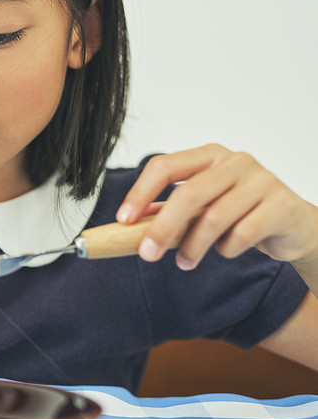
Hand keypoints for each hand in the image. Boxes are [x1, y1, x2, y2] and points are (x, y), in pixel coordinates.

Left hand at [116, 144, 317, 270]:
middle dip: (162, 228)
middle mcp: (235, 162)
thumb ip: (168, 209)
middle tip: (148, 254)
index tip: (124, 220)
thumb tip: (127, 223)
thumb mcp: (202, 206)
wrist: (294, 223)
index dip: (140, 193)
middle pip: (188, 194)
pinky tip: (224, 251)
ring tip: (184, 262)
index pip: (164, 166)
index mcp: (208, 155)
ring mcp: (261, 181)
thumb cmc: (241, 211)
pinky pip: (244, 233)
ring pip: (215, 217)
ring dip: (193, 246)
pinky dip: (227, 248)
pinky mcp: (282, 205)